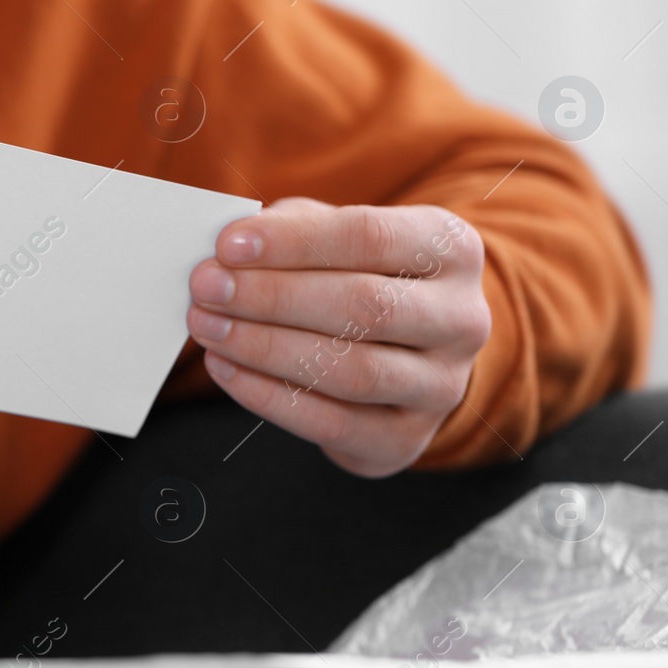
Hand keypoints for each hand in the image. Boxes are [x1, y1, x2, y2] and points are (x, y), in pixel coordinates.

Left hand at [186, 198, 490, 477]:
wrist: (407, 352)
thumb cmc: (359, 274)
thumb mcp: (335, 233)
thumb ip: (292, 229)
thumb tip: (231, 247)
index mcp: (451, 248)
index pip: (370, 238)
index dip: (294, 243)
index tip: (228, 245)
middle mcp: (462, 318)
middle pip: (364, 307)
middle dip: (272, 297)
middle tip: (205, 288)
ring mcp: (442, 386)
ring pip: (351, 371)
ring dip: (265, 348)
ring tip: (207, 327)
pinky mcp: (406, 439)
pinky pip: (332, 423)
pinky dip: (268, 397)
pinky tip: (225, 368)